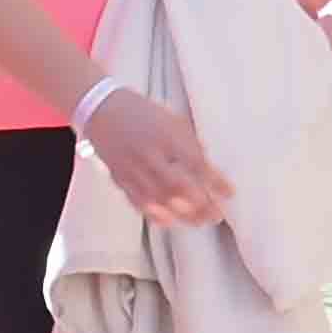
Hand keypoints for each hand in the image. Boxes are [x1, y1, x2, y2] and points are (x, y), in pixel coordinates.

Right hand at [83, 86, 230, 227]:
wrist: (102, 110)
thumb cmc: (143, 114)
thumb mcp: (172, 121)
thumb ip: (189, 145)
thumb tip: (207, 171)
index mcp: (167, 135)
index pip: (196, 163)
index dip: (214, 181)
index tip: (229, 193)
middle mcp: (150, 154)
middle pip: (178, 186)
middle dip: (201, 204)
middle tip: (216, 215)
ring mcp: (133, 168)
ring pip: (160, 198)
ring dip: (183, 213)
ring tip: (200, 221)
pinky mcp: (120, 178)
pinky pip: (139, 201)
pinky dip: (156, 213)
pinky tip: (170, 220)